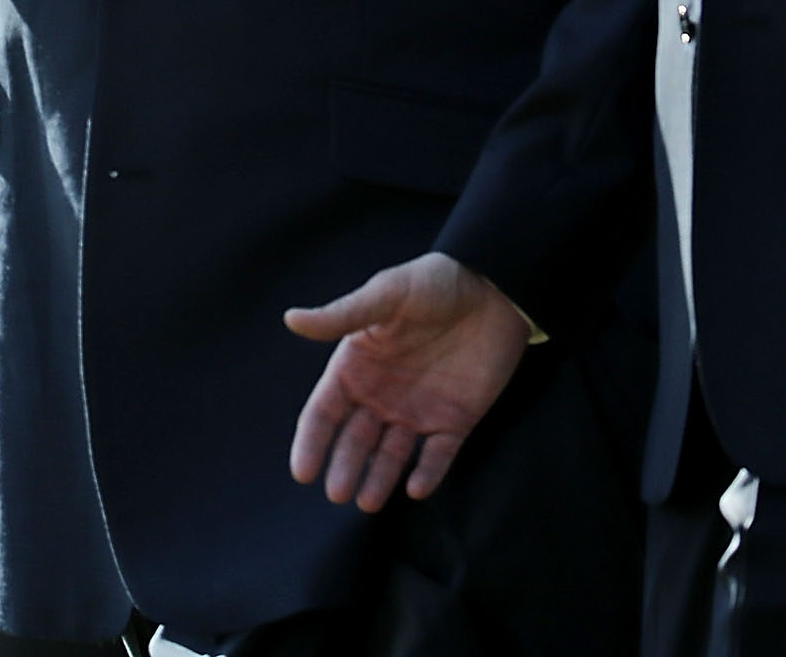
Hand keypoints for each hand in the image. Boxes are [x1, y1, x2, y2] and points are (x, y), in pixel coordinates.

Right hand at [283, 252, 532, 511]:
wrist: (494, 288)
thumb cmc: (432, 283)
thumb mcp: (386, 294)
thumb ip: (342, 315)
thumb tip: (292, 319)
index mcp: (356, 366)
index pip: (325, 412)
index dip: (312, 441)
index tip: (303, 473)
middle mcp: (381, 395)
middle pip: (355, 440)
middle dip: (345, 467)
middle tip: (339, 494)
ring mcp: (417, 410)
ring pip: (392, 454)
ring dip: (380, 478)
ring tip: (368, 502)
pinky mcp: (455, 420)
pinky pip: (438, 454)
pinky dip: (428, 472)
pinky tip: (417, 488)